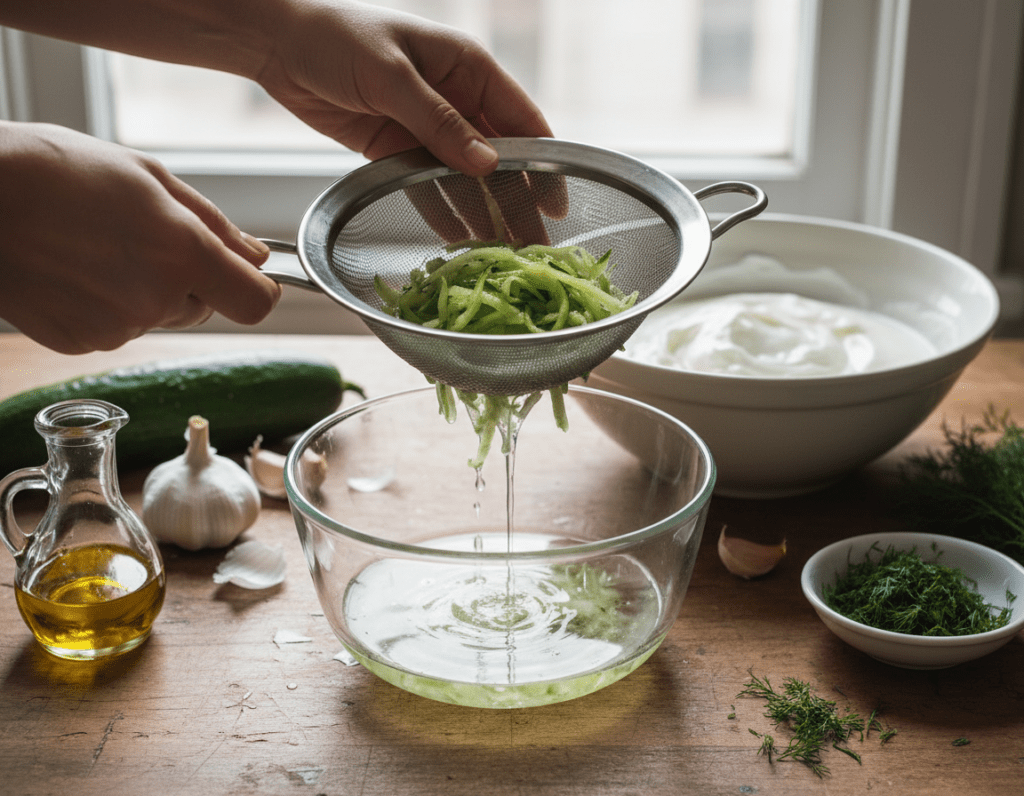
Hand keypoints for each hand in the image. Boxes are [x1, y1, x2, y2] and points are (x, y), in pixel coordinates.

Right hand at [0, 122, 280, 353]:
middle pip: (204, 307)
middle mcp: (155, 299)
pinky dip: (106, 305)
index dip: (259, 289)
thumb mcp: (148, 177)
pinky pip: (117, 328)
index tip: (248, 276)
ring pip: (159, 316)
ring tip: (96, 247)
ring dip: (144, 290)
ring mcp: (116, 328)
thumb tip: (257, 256)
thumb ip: (214, 223)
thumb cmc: (56, 172)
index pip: (256, 302)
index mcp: (182, 254)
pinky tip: (74, 269)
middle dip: (188, 279)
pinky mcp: (81, 343)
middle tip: (140, 238)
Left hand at [255, 0, 567, 241]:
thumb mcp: (392, 75)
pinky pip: (426, 185)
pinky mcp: (395, 148)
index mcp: (467, 67)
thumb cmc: (336, 36)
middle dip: (515, 200)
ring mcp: (425, 126)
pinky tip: (458, 239)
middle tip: (532, 245)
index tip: (556, 204)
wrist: (276, 40)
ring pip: (463, 177)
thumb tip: (487, 164)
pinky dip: (440, 211)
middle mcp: (454, 98)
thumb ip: (439, 121)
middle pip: (497, 157)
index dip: (543, 164)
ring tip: (499, 252)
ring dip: (480, 213)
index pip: (521, 121)